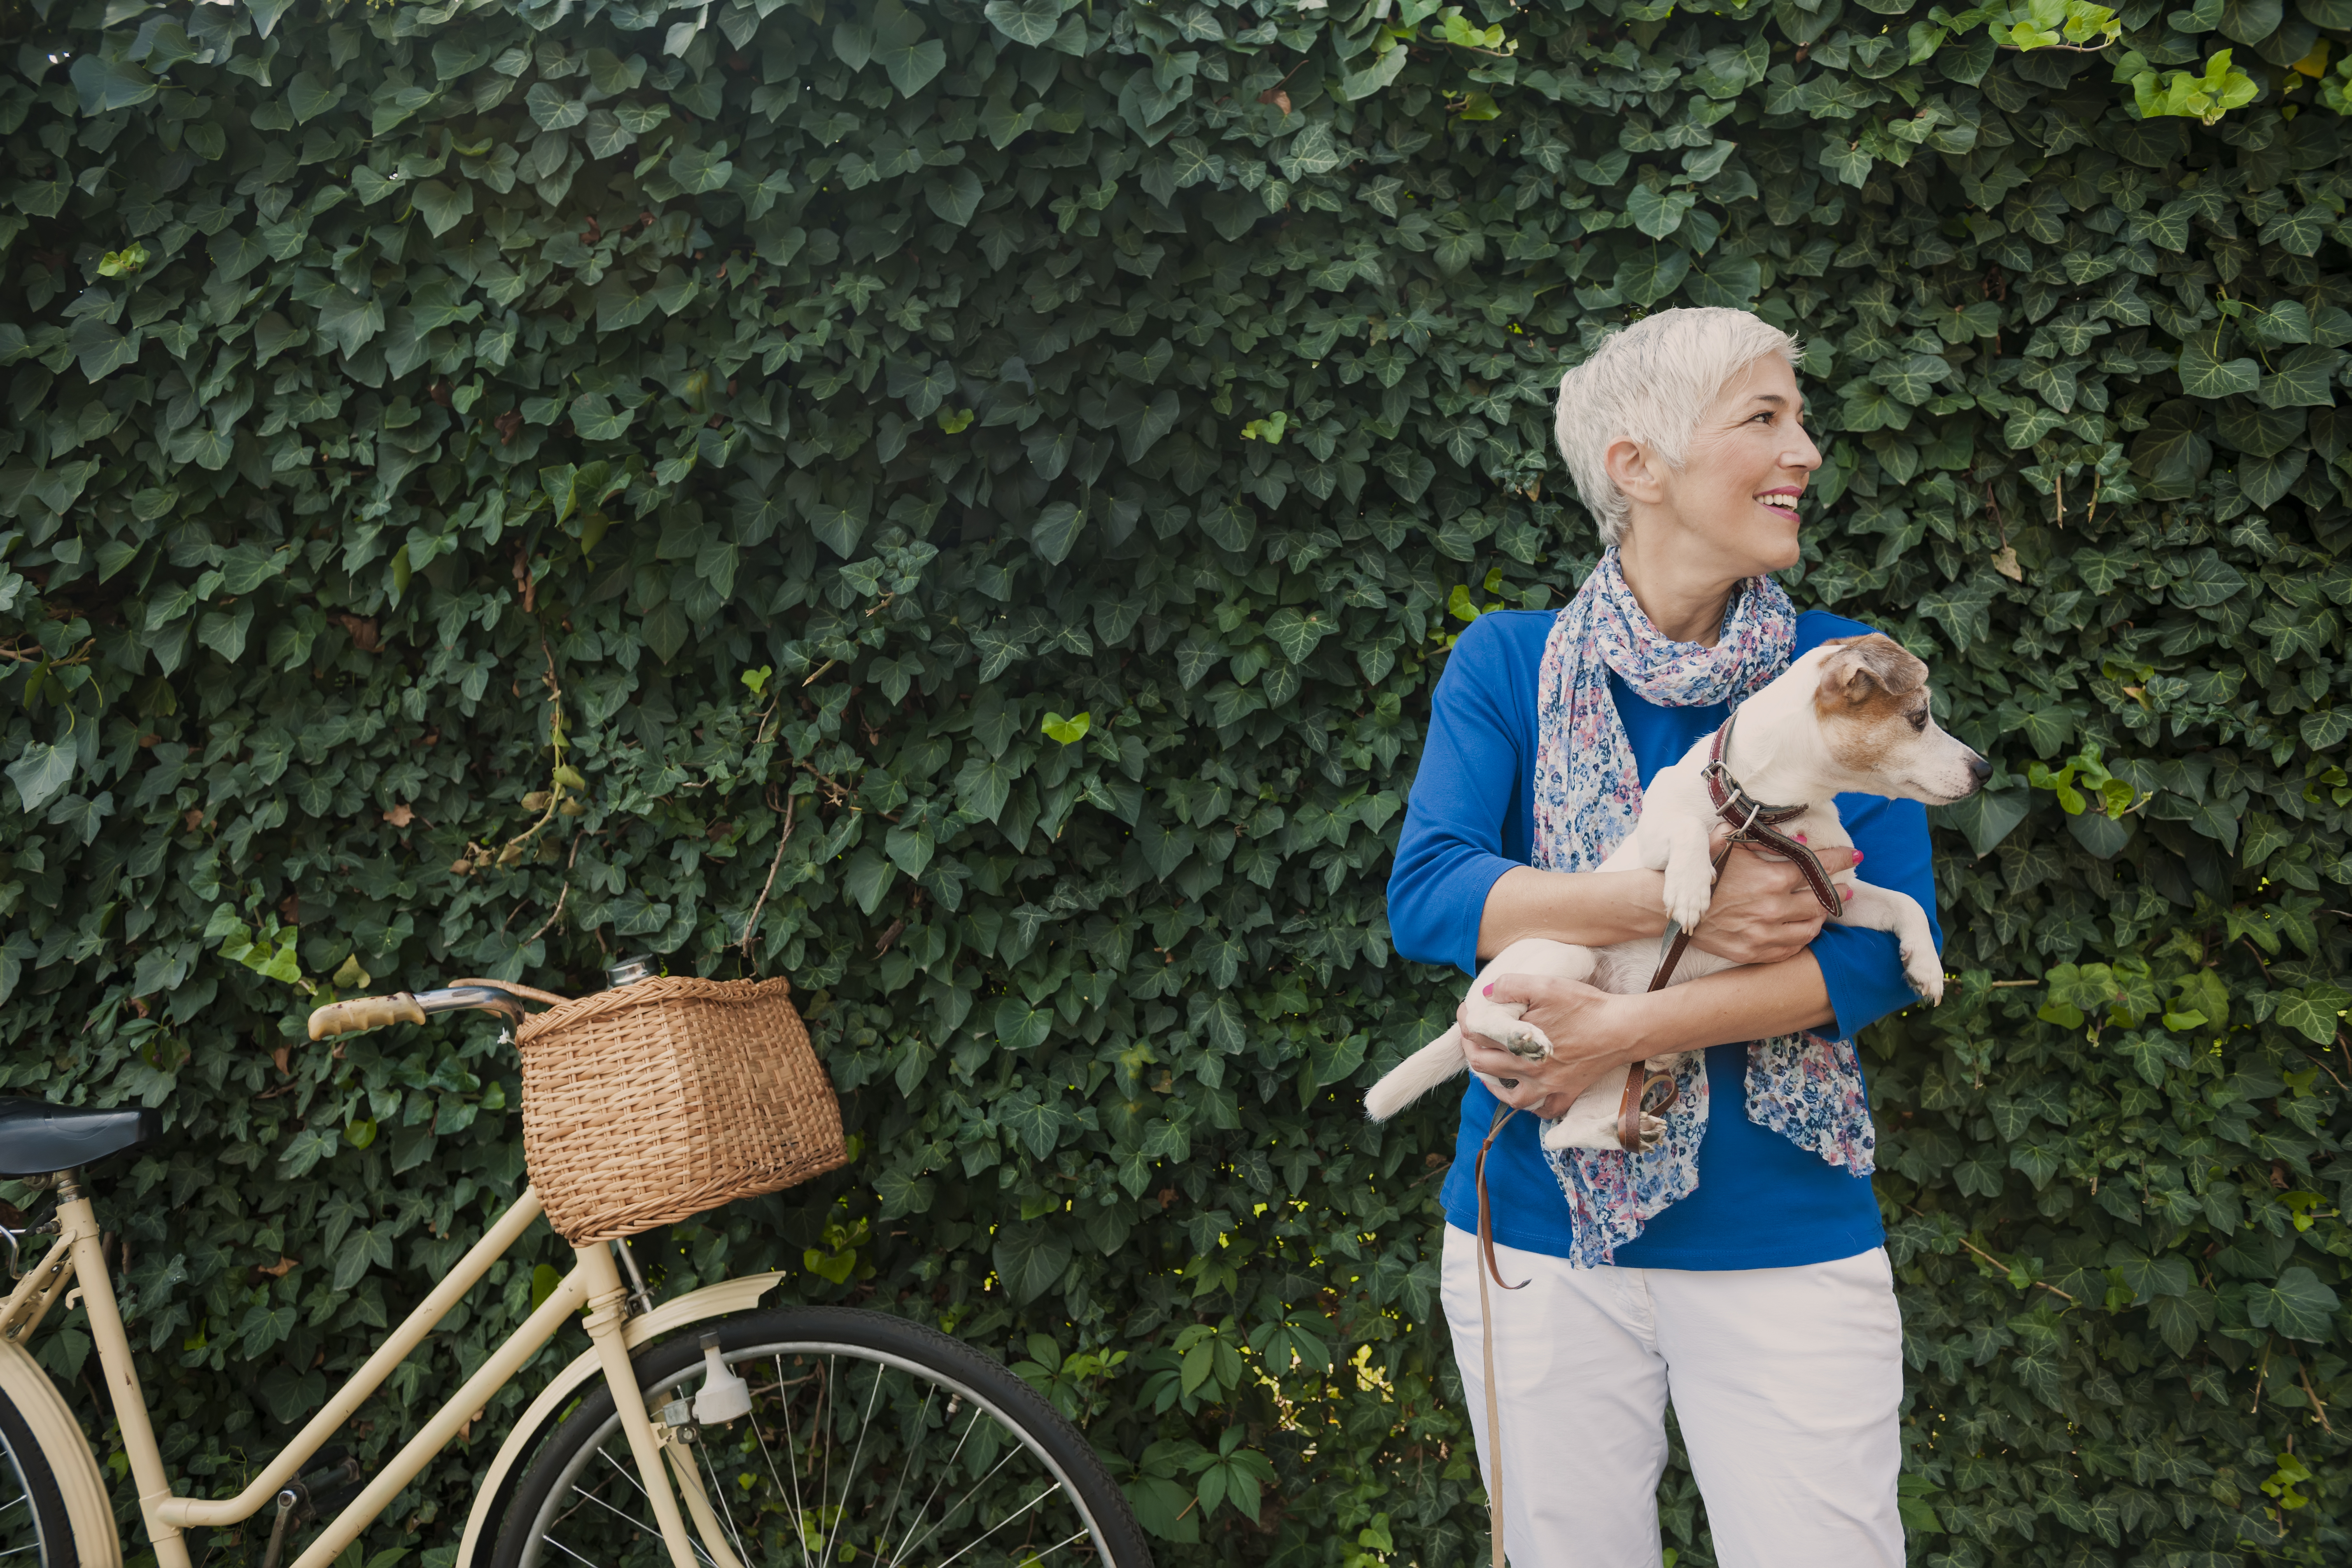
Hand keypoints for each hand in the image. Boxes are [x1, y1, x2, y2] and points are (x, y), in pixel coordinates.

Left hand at [1458, 974, 1637, 1117]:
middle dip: (1472, 1050)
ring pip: (1510, 1097)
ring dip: (1493, 1084)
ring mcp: (1549, 1087)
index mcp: (1520, 1044)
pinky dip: (1531, 1106)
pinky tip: (1527, 1093)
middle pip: (1485, 1067)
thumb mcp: (1547, 985)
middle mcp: (1530, 1071)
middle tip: (1473, 1038)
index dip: (1466, 1022)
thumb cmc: (1586, 1006)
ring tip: (1489, 1072)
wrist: (1623, 1029)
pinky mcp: (1567, 1094)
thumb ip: (1513, 985)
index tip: (1467, 1012)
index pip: (1477, 1036)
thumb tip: (1488, 993)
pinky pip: (1543, 1111)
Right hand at [1687, 830, 1858, 965]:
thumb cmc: (1701, 872)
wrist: (1672, 908)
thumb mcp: (1727, 843)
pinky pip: (1790, 949)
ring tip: (1825, 908)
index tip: (1853, 855)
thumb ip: (1762, 837)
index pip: (1817, 867)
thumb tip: (1796, 833)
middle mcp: (1772, 909)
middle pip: (1820, 901)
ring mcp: (1764, 935)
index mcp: (1769, 879)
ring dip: (1822, 916)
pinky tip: (1803, 928)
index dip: (1838, 859)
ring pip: (1810, 928)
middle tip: (1845, 886)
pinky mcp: (1754, 953)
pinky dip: (1802, 938)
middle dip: (1838, 891)